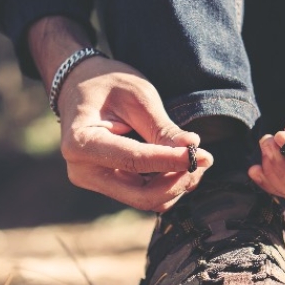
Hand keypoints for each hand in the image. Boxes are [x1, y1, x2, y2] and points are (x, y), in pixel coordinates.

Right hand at [57, 56, 211, 211]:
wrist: (81, 88)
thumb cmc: (108, 84)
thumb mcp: (138, 96)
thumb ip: (162, 128)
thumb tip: (193, 150)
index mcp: (81, 143)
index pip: (134, 161)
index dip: (171, 161)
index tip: (202, 155)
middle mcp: (83, 171)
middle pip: (141, 196)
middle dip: (176, 182)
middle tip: (203, 160)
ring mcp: (95, 182)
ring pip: (146, 200)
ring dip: (176, 185)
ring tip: (194, 158)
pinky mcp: (108, 186)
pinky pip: (143, 195)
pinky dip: (167, 185)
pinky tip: (180, 164)